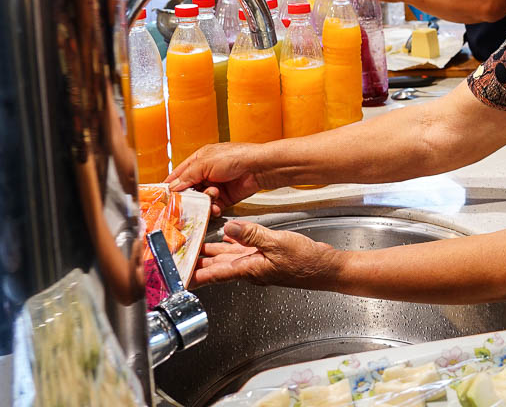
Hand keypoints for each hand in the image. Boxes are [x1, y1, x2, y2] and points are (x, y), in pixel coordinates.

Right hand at [165, 142, 264, 217]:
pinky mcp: (225, 197)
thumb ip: (187, 176)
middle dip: (188, 197)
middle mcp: (206, 172)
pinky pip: (213, 207)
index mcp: (199, 159)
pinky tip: (216, 206)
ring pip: (201, 200)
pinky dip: (213, 208)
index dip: (171, 186)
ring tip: (212, 196)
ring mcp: (216, 185)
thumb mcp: (205, 163)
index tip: (164, 198)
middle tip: (186, 204)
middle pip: (189, 190)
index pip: (179, 174)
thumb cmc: (236, 157)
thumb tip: (172, 187)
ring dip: (203, 202)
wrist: (259, 167)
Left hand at [193, 220, 338, 288]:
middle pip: (218, 266)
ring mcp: (258, 264)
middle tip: (182, 259)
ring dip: (212, 254)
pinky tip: (227, 238)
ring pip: (228, 259)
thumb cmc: (305, 261)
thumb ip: (251, 235)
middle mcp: (250, 269)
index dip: (197, 275)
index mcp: (249, 269)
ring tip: (196, 249)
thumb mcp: (277, 243)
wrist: (325, 268)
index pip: (216, 274)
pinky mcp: (266, 257)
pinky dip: (232, 245)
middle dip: (199, 263)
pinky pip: (243, 251)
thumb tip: (229, 227)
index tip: (181, 278)